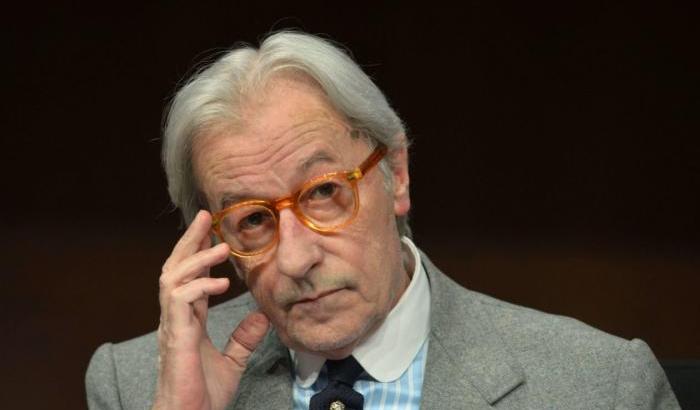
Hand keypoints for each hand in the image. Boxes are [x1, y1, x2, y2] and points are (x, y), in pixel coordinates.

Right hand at [153, 210, 269, 409]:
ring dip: (197, 257)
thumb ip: (244, 338)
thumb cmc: (202, 393)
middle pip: (175, 267)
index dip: (200, 253)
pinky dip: (199, 286)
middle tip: (205, 216)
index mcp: (187, 319)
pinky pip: (180, 299)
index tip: (213, 231)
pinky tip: (220, 282)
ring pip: (172, 277)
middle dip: (189, 240)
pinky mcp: (175, 336)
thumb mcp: (232, 361)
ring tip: (221, 245)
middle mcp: (176, 317)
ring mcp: (172, 325)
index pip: (191, 276)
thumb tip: (263, 316)